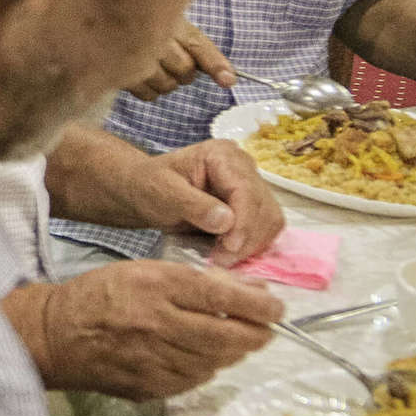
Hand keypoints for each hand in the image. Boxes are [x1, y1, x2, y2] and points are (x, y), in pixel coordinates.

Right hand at [4, 263, 281, 399]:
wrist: (56, 336)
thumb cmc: (101, 295)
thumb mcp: (145, 271)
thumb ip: (197, 281)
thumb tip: (249, 291)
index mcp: (155, 287)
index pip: (221, 297)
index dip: (258, 305)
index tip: (276, 307)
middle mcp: (158, 325)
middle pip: (227, 337)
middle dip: (257, 334)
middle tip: (266, 329)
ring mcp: (154, 361)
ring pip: (216, 362)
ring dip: (233, 352)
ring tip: (235, 341)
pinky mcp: (151, 387)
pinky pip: (195, 380)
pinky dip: (207, 367)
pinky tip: (203, 356)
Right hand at [124, 20, 237, 99]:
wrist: (107, 15)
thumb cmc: (143, 21)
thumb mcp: (176, 27)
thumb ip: (205, 54)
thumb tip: (230, 82)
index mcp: (169, 20)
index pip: (199, 46)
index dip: (213, 64)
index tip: (228, 81)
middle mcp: (154, 38)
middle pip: (185, 70)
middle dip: (183, 71)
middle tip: (170, 60)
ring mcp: (136, 57)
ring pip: (167, 85)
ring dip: (165, 81)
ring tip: (152, 65)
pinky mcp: (121, 74)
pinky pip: (148, 94)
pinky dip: (149, 90)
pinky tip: (139, 74)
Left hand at [144, 139, 284, 261]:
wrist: (145, 192)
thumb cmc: (149, 187)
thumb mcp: (163, 193)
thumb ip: (193, 204)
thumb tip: (227, 221)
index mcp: (221, 154)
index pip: (246, 190)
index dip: (244, 222)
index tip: (229, 248)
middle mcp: (243, 166)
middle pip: (263, 207)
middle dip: (247, 238)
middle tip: (222, 261)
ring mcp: (250, 185)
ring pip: (270, 220)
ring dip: (252, 244)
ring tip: (223, 258)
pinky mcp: (252, 205)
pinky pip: (265, 228)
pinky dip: (252, 244)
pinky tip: (230, 253)